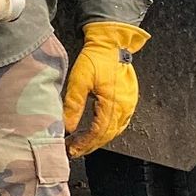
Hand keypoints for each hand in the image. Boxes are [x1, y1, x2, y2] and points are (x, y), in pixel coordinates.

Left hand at [63, 22, 149, 156]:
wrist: (111, 44)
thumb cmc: (96, 59)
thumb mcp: (79, 80)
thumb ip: (74, 105)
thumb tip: (67, 127)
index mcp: (113, 104)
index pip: (97, 132)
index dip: (84, 144)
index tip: (71, 150)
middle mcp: (124, 108)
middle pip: (106, 135)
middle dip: (89, 145)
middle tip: (73, 151)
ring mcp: (129, 105)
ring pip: (113, 131)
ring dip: (97, 139)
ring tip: (81, 144)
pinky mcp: (128, 101)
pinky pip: (118, 123)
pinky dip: (105, 130)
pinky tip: (95, 132)